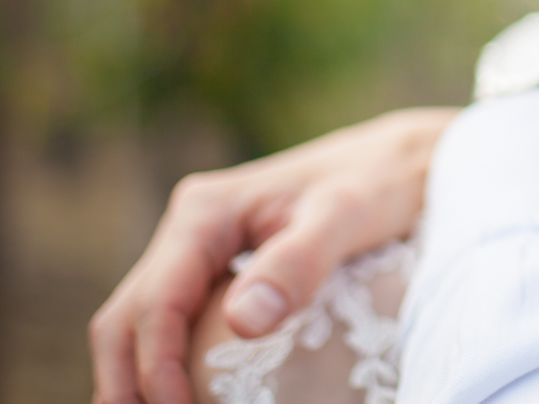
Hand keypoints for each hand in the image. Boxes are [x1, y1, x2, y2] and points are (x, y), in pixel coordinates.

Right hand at [89, 107, 456, 403]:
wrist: (409, 158)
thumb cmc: (381, 182)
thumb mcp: (348, 217)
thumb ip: (298, 262)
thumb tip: (242, 322)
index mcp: (205, 211)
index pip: (155, 304)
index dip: (156, 369)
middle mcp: (192, 225)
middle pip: (129, 317)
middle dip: (130, 380)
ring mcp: (203, 244)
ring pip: (144, 319)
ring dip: (141, 373)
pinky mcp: (223, 262)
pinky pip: (177, 317)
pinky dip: (169, 359)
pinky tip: (188, 391)